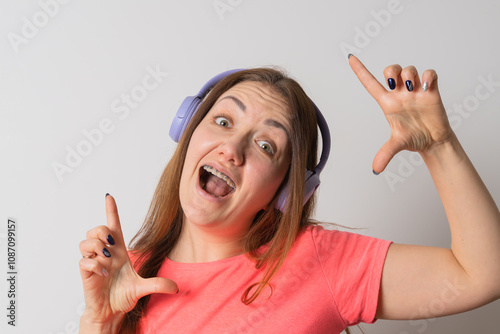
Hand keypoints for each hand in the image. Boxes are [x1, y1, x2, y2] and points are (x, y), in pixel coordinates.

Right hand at [78, 194, 177, 329]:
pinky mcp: (86, 273)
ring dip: (98, 248)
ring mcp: (94, 262)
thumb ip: (158, 285)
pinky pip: (84, 261)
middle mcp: (105, 253)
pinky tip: (104, 274)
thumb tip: (177, 288)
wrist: (111, 312)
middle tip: (112, 245)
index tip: (109, 196)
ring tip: (107, 261)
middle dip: (102, 231)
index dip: (111, 210)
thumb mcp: (143, 287)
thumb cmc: (123, 296)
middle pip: (96, 229)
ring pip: (86, 242)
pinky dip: (95, 265)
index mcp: (119, 250)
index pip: (113, 225)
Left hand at [348, 54, 453, 173]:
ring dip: (409, 74)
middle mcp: (400, 94)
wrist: (433, 141)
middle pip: (391, 70)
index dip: (360, 70)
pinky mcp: (431, 91)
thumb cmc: (413, 138)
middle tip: (395, 82)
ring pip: (409, 70)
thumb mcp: (397, 144)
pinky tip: (427, 87)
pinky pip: (429, 74)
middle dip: (392, 70)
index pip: (370, 83)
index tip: (350, 58)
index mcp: (387, 103)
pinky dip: (428, 76)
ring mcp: (415, 91)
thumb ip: (386, 153)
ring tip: (412, 88)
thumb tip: (376, 169)